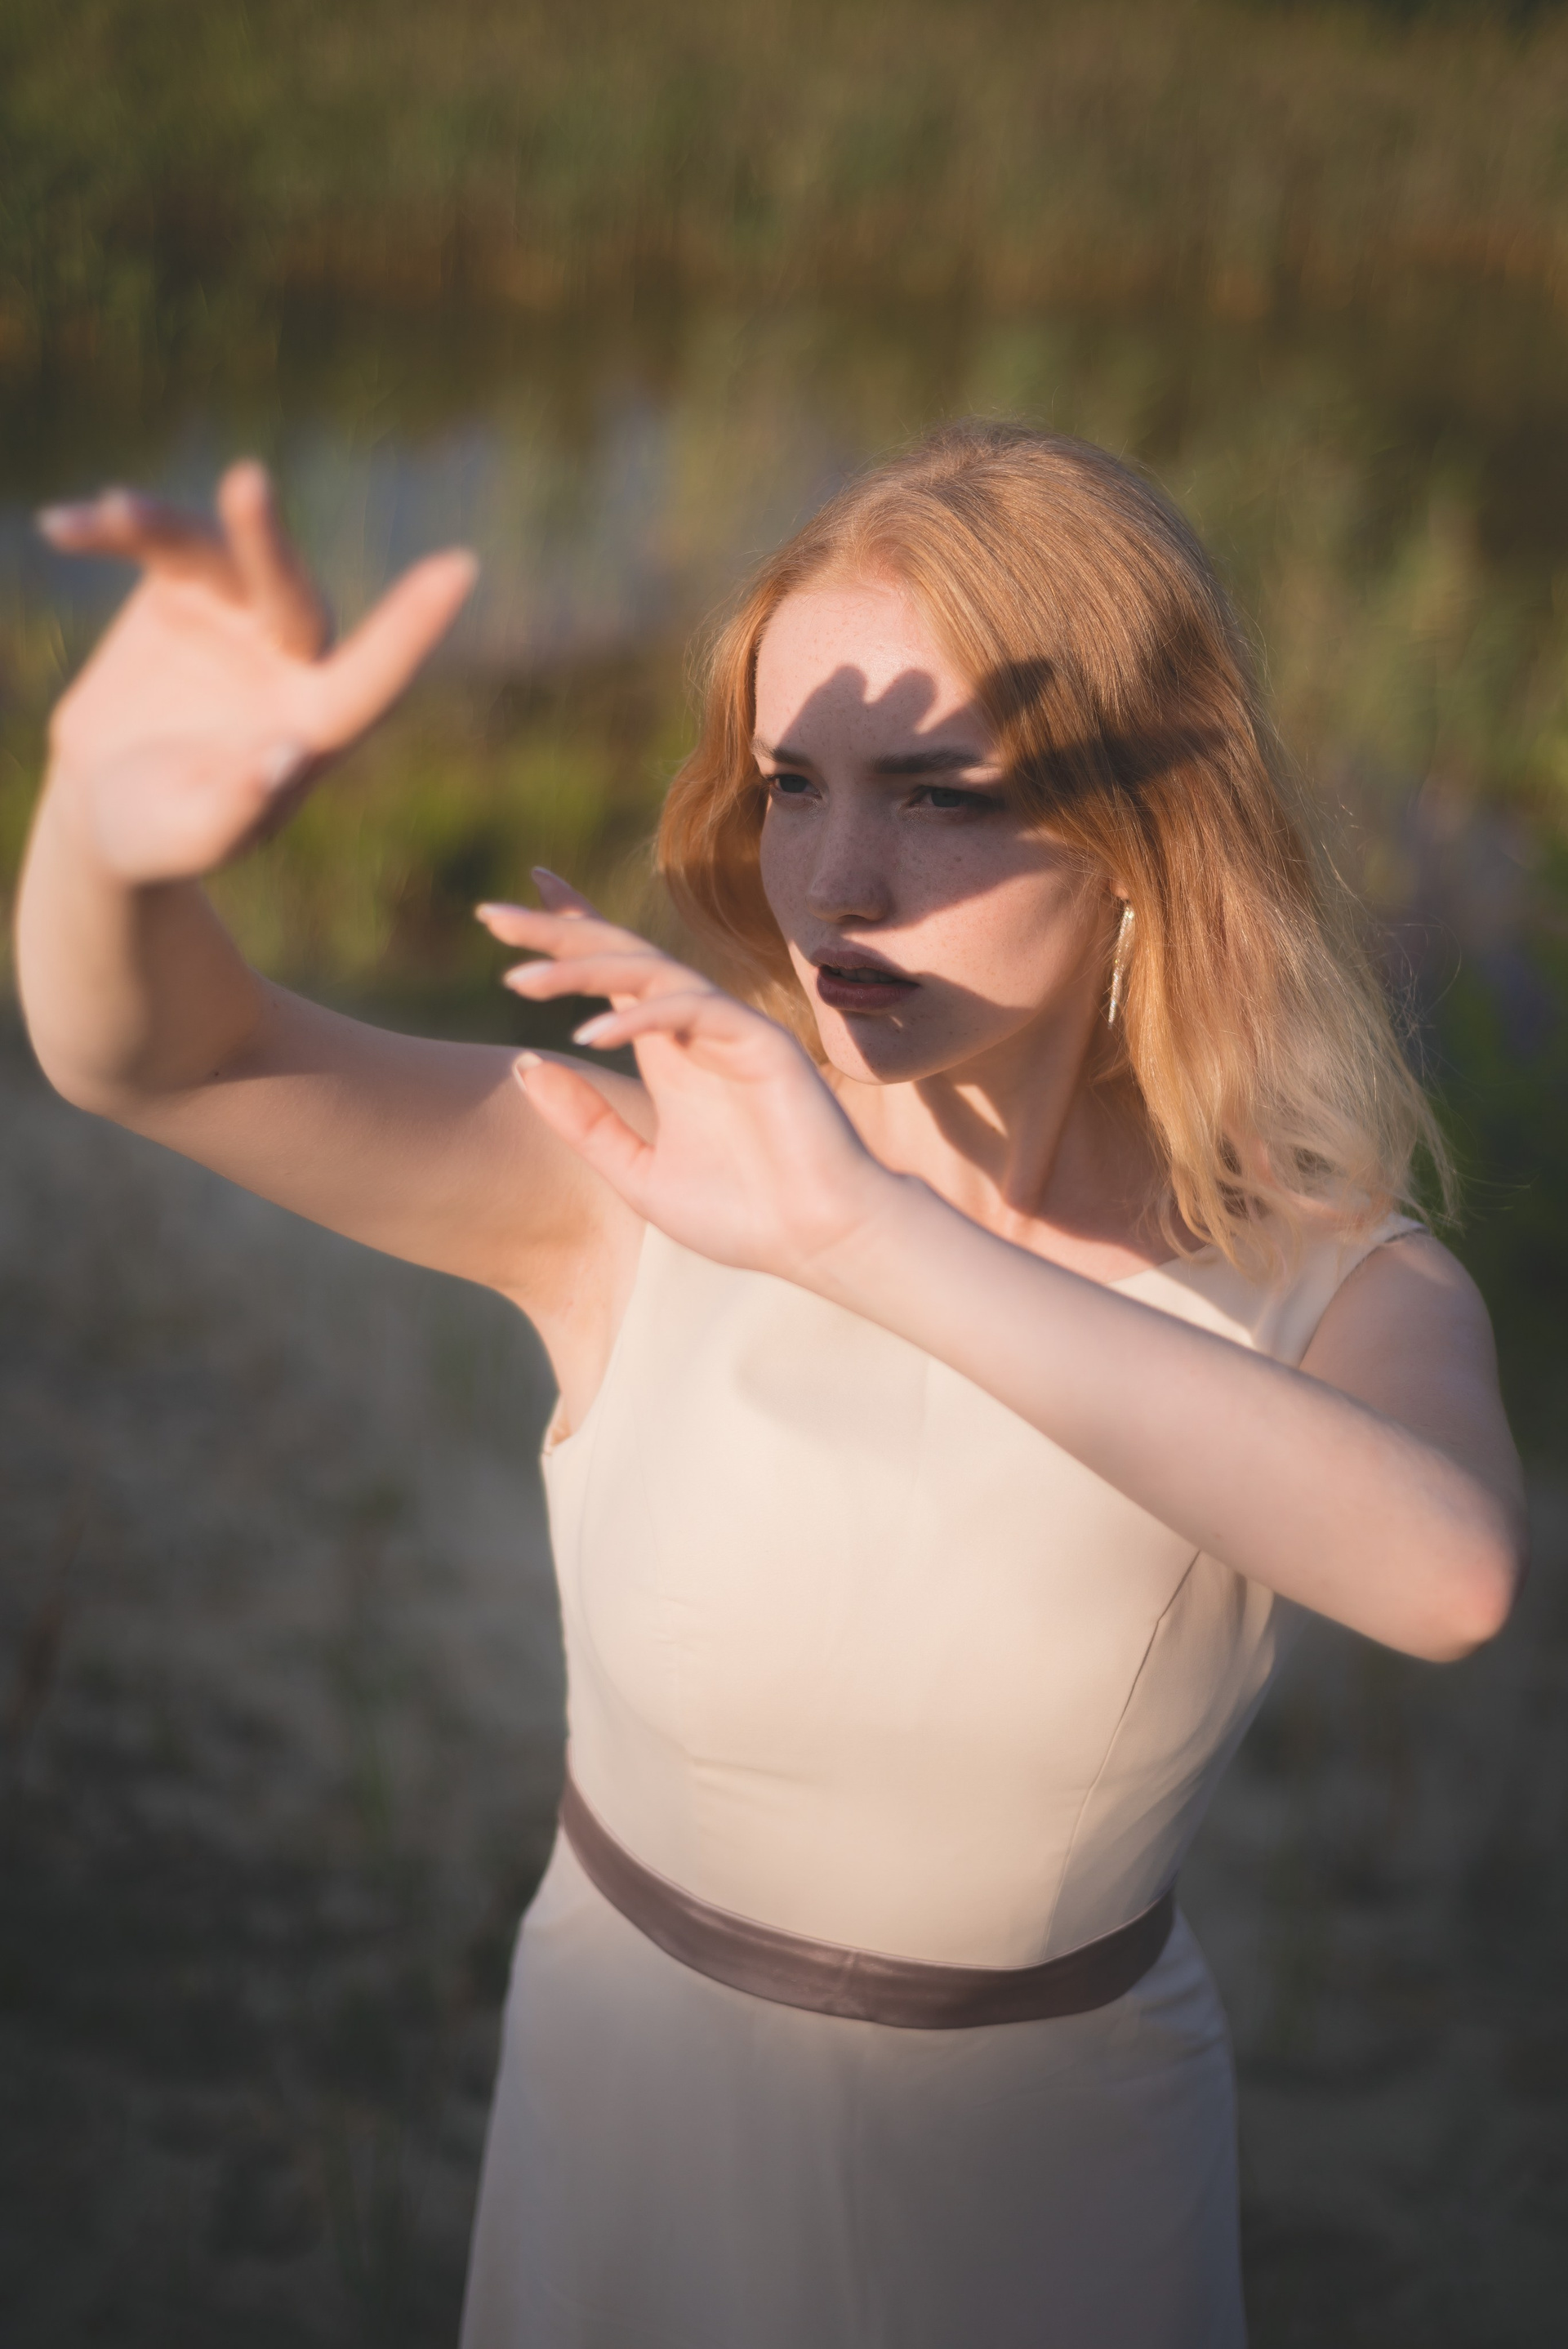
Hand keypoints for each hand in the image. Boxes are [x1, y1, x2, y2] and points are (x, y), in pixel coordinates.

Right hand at [39, 463, 475, 882]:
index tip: (462, 567)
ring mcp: (239, 616)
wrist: (105, 804)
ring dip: (163, 527)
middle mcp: (290, 659)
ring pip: (218, 551)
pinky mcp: (184, 588)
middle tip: (246, 483)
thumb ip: (237, 807)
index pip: (375, 675)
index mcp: (316, 725)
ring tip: (112, 512)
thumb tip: (286, 756)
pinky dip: (114, 531)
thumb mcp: (190, 837)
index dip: (414, 626)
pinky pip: (157, 541)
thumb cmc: (160, 837)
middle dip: (266, 541)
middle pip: (290, 590)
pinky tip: (66, 527)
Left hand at [476, 881, 900, 1284]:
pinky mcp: (761, 1042)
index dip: (568, 931)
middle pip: (620, 955)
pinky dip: (640, 1016)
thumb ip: (582, 1120)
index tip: (515, 903)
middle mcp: (694, 1029)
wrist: (818, 1243)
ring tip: (522, 979)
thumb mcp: (637, 1173)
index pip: (611, 972)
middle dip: (556, 930)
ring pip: (649, 970)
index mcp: (668, 1051)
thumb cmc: (742, 1216)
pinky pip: (691, 1010)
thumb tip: (521, 1063)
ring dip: (583, 967)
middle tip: (492, 916)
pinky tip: (591, 1034)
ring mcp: (729, 1030)